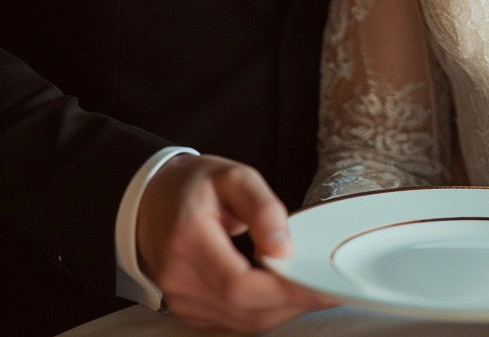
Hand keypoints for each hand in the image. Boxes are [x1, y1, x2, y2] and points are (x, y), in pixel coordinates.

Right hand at [136, 152, 337, 331]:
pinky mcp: (186, 309)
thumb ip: (262, 208)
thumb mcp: (232, 176)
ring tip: (308, 288)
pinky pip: (232, 321)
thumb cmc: (194, 185)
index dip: (285, 291)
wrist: (151, 201)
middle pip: (244, 311)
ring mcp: (179, 299)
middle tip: (326, 289)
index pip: (239, 284)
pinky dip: (262, 311)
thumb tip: (284, 250)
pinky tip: (280, 292)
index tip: (320, 285)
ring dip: (280, 310)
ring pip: (242, 322)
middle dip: (292, 304)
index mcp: (188, 238)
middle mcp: (179, 277)